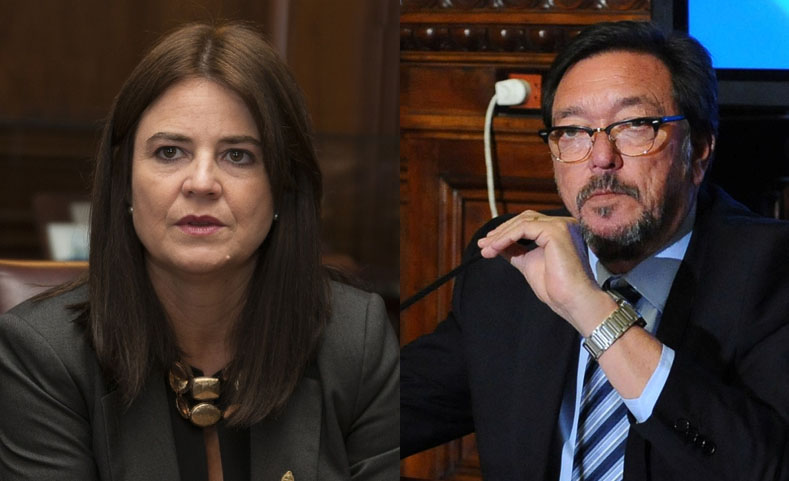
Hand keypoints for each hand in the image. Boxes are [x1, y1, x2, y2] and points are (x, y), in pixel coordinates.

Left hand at [477, 211, 613, 333]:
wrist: (571, 301)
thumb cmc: (556, 287)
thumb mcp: (528, 263)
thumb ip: (515, 251)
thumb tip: (495, 244)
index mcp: (559, 230)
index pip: (528, 222)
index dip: (506, 231)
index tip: (487, 244)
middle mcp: (563, 223)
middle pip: (524, 218)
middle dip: (501, 231)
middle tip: (483, 245)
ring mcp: (561, 225)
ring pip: (522, 222)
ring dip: (500, 236)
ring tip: (486, 249)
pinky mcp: (556, 231)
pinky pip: (523, 228)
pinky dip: (506, 237)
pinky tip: (495, 248)